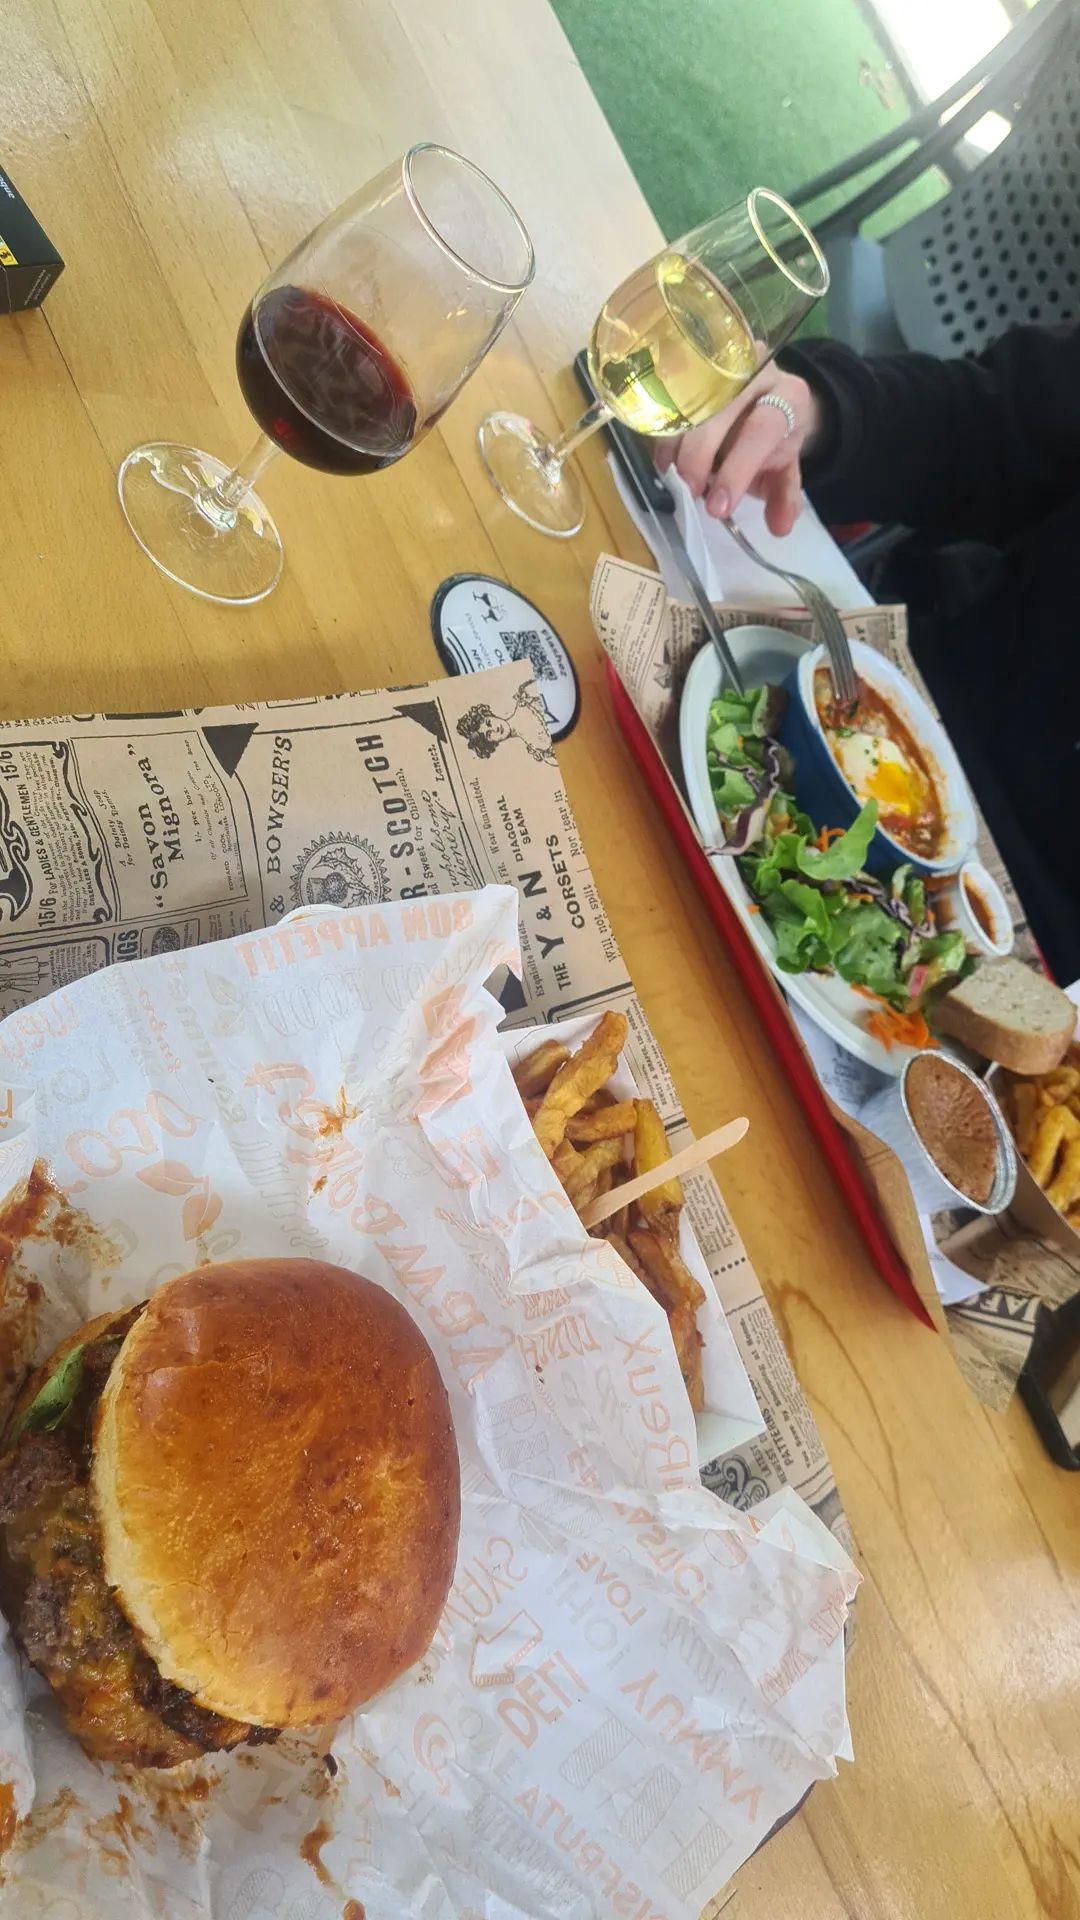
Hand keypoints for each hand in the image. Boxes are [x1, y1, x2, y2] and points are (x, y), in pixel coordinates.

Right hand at [655, 361, 820, 535]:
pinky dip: (664, 435)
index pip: (762, 428)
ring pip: (690, 402)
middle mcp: (756, 371)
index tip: (717, 506)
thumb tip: (780, 527)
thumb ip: (783, 495)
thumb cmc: (776, 438)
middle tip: (690, 492)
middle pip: (719, 411)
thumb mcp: (785, 467)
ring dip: (677, 447)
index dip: (737, 469)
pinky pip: (671, 398)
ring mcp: (722, 366)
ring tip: (676, 479)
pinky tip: (665, 461)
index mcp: (789, 396)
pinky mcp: (695, 368)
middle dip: (699, 457)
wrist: (768, 397)